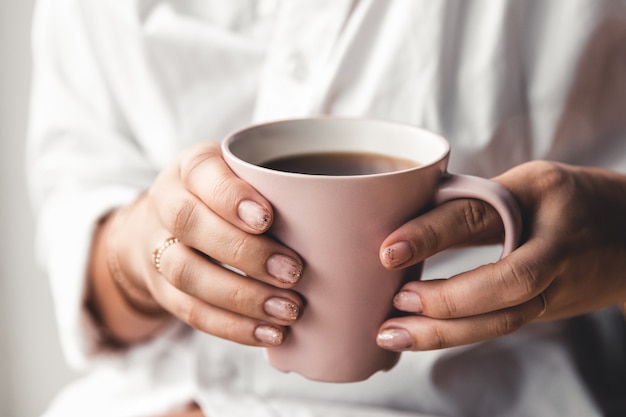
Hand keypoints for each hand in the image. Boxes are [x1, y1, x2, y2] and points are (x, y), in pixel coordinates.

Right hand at [109, 142, 303, 345]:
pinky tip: (270, 333)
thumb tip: (346, 216)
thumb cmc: (226, 198)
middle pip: (190, 224)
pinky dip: (232, 326)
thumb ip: (281, 186)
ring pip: (186, 272)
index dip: (230, 197)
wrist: (167, 227)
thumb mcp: (246, 176)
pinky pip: (190, 311)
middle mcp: (167, 203)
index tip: (267, 218)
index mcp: (192, 168)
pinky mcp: (162, 290)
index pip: (201, 173)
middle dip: (244, 252)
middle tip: (294, 271)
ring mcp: (157, 248)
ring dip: (241, 296)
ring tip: (289, 309)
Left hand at [376, 160, 625, 350]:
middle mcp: (554, 246)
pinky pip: (501, 325)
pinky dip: (459, 333)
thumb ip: (475, 202)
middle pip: (506, 284)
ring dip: (445, 332)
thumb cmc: (568, 200)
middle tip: (396, 303)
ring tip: (393, 334)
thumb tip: (408, 224)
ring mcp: (557, 284)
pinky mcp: (547, 309)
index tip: (389, 251)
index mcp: (541, 196)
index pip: (480, 215)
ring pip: (506, 319)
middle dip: (446, 301)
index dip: (433, 233)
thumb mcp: (526, 183)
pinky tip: (420, 334)